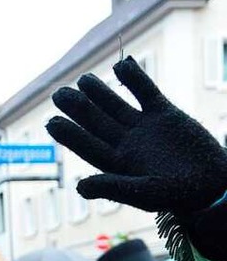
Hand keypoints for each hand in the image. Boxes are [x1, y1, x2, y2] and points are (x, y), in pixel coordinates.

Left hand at [47, 56, 226, 214]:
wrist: (211, 183)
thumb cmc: (177, 195)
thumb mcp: (144, 193)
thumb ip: (113, 186)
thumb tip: (79, 187)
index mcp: (118, 164)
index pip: (88, 145)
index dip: (69, 134)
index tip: (51, 122)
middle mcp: (127, 144)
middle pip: (96, 122)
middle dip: (77, 109)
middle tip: (58, 94)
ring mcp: (144, 128)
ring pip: (116, 106)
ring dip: (99, 92)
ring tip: (82, 80)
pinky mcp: (164, 114)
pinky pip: (145, 93)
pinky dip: (134, 79)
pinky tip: (121, 65)